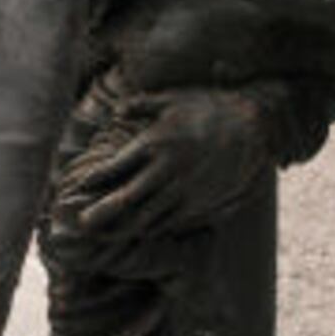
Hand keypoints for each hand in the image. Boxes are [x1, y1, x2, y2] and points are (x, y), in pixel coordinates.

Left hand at [53, 86, 274, 265]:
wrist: (254, 126)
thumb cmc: (210, 107)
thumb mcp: (172, 99)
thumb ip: (141, 105)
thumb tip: (117, 109)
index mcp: (154, 143)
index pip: (116, 167)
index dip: (96, 180)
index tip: (79, 188)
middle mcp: (166, 170)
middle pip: (126, 200)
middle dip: (102, 213)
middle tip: (81, 224)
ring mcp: (184, 190)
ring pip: (147, 217)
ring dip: (124, 228)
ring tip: (105, 236)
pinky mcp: (201, 204)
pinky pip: (171, 222)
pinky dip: (153, 229)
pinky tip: (142, 231)